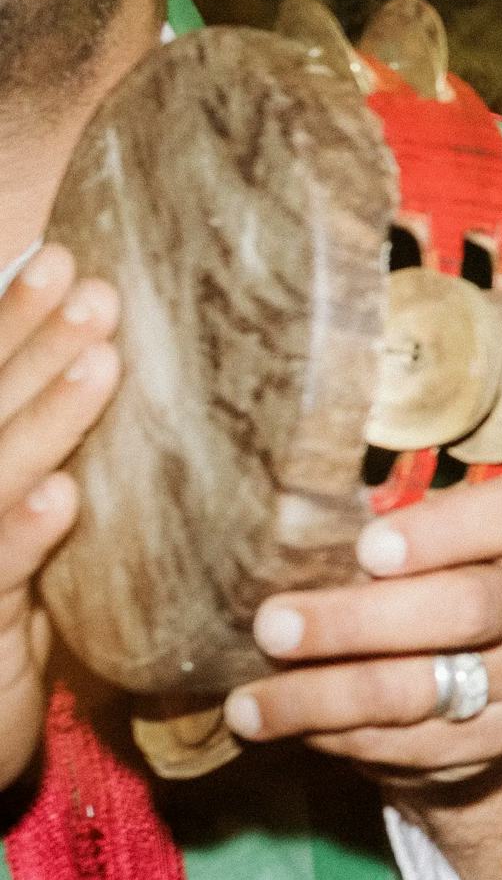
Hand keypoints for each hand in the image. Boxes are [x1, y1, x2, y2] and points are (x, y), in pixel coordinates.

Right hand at [0, 246, 124, 787]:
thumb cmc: (2, 621)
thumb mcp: (26, 535)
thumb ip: (51, 462)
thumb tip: (111, 371)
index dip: (11, 322)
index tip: (65, 257)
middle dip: (30, 345)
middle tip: (94, 285)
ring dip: (43, 421)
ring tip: (99, 364)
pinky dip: (24, 533)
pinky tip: (62, 496)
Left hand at [225, 470, 501, 879]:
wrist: (472, 691)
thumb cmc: (414, 590)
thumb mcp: (408, 547)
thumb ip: (372, 532)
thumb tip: (271, 535)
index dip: (448, 527)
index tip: (366, 549)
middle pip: (467, 607)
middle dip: (356, 621)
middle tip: (270, 628)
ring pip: (428, 688)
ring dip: (326, 697)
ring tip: (250, 706)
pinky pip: (416, 744)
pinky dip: (344, 737)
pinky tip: (295, 729)